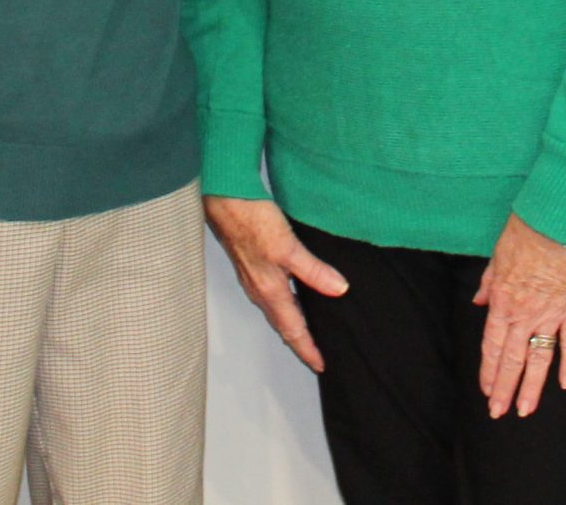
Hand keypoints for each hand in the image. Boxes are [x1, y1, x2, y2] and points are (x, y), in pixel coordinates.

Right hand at [204, 195, 347, 372]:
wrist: (225, 201)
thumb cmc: (252, 222)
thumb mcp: (289, 247)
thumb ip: (314, 271)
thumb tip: (339, 289)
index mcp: (270, 292)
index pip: (293, 331)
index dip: (308, 350)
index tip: (321, 364)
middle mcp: (260, 290)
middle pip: (283, 325)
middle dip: (300, 342)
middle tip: (317, 354)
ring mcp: (255, 278)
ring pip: (277, 311)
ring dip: (292, 324)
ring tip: (309, 330)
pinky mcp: (253, 265)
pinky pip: (272, 295)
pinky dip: (286, 304)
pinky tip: (295, 294)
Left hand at [473, 214, 565, 418]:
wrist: (559, 219)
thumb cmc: (526, 231)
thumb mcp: (497, 256)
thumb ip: (488, 284)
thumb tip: (478, 303)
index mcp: (502, 302)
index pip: (493, 346)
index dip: (489, 372)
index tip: (486, 391)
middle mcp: (525, 314)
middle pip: (513, 360)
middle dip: (504, 389)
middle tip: (499, 412)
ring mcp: (552, 315)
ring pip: (540, 359)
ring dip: (532, 388)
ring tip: (525, 410)